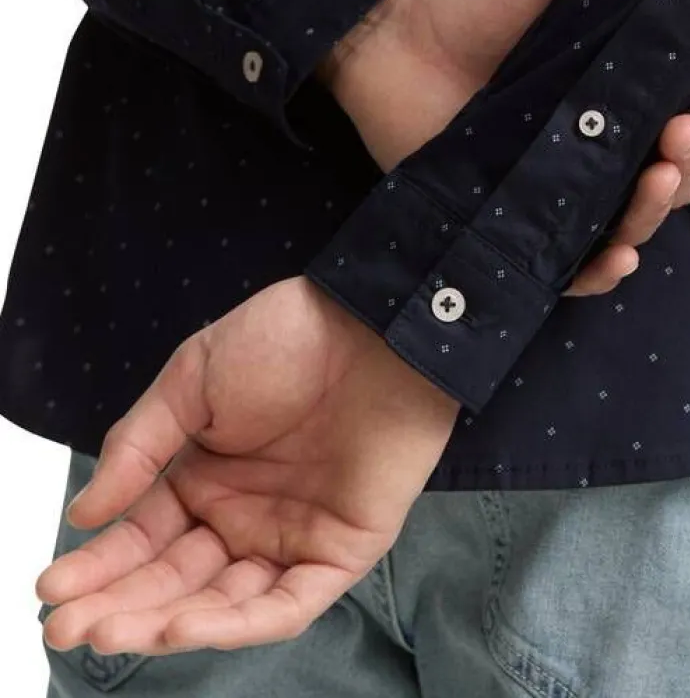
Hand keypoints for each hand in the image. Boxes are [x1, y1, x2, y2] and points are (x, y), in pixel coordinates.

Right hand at [36, 275, 460, 655]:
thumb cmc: (287, 337)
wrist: (372, 322)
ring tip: (114, 631)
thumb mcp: (194, 379)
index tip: (51, 586)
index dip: (98, 565)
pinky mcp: (340, 551)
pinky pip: (286, 603)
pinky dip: (238, 623)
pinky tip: (182, 625)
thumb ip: (139, 445)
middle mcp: (243, 516)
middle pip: (174, 579)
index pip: (142, 538)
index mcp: (205, 477)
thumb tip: (84, 512)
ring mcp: (292, 536)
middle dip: (120, 606)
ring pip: (223, 603)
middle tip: (68, 627)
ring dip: (167, 622)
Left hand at [319, 0, 689, 296]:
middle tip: (683, 131)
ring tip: (658, 176)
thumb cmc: (474, 1)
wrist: (392, 30)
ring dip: (657, 210)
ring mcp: (554, 193)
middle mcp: (594, 153)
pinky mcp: (510, 226)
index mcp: (614, 101)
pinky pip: (566, 270)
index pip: (684, 130)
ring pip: (630, 226)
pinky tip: (623, 254)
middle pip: (670, 182)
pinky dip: (601, 271)